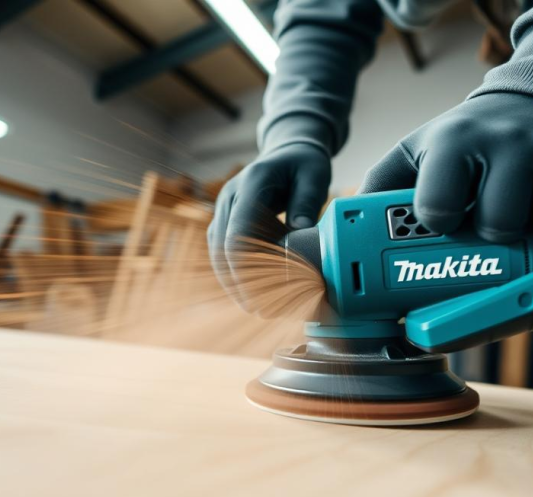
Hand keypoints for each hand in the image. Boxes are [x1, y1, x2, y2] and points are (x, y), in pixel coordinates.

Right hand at [208, 143, 330, 311]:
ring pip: (218, 253)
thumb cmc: (303, 163)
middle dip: (239, 282)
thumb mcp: (314, 174)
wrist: (288, 150)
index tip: (263, 292)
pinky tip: (252, 292)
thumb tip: (300, 234)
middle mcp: (230, 196)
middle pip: (222, 248)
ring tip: (257, 307)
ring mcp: (224, 208)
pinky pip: (223, 251)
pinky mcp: (226, 220)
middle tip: (260, 309)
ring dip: (234, 281)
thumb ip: (307, 202)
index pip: (238, 233)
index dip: (246, 267)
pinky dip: (235, 272)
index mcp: (252, 183)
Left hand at [361, 93, 532, 241]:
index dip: (439, 225)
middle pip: (496, 226)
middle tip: (486, 220)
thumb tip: (340, 233)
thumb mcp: (422, 148)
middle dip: (488, 234)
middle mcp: (509, 143)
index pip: (438, 207)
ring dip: (531, 236)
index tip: (444, 222)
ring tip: (520, 216)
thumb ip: (382, 186)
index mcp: (456, 141)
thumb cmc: (475, 136)